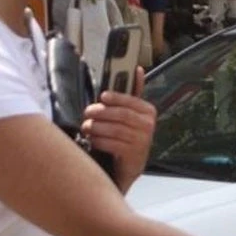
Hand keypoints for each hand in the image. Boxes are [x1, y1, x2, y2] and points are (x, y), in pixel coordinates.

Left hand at [82, 67, 156, 191]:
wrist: (129, 167)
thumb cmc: (127, 136)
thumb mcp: (132, 114)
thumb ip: (133, 94)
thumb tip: (138, 69)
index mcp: (149, 112)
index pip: (131, 101)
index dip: (115, 98)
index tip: (102, 96)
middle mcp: (149, 126)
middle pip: (121, 115)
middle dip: (101, 112)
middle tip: (87, 113)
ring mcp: (142, 141)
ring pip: (114, 129)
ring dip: (96, 127)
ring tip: (86, 127)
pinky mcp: (133, 156)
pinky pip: (111, 143)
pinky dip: (99, 141)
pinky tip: (93, 140)